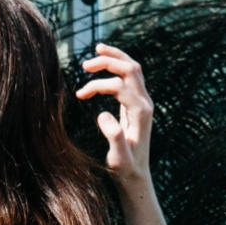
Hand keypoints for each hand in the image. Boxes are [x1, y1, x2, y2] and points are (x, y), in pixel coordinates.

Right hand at [75, 43, 152, 184]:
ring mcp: (143, 102)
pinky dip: (118, 65)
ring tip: (97, 50)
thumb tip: (102, 115)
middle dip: (108, 62)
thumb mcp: (118, 158)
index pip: (120, 86)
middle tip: (85, 65)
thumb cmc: (125, 168)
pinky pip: (131, 76)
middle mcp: (145, 103)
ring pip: (133, 69)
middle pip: (131, 69)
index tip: (80, 95)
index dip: (98, 85)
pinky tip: (104, 63)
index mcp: (140, 113)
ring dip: (115, 57)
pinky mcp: (138, 103)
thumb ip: (114, 137)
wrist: (137, 174)